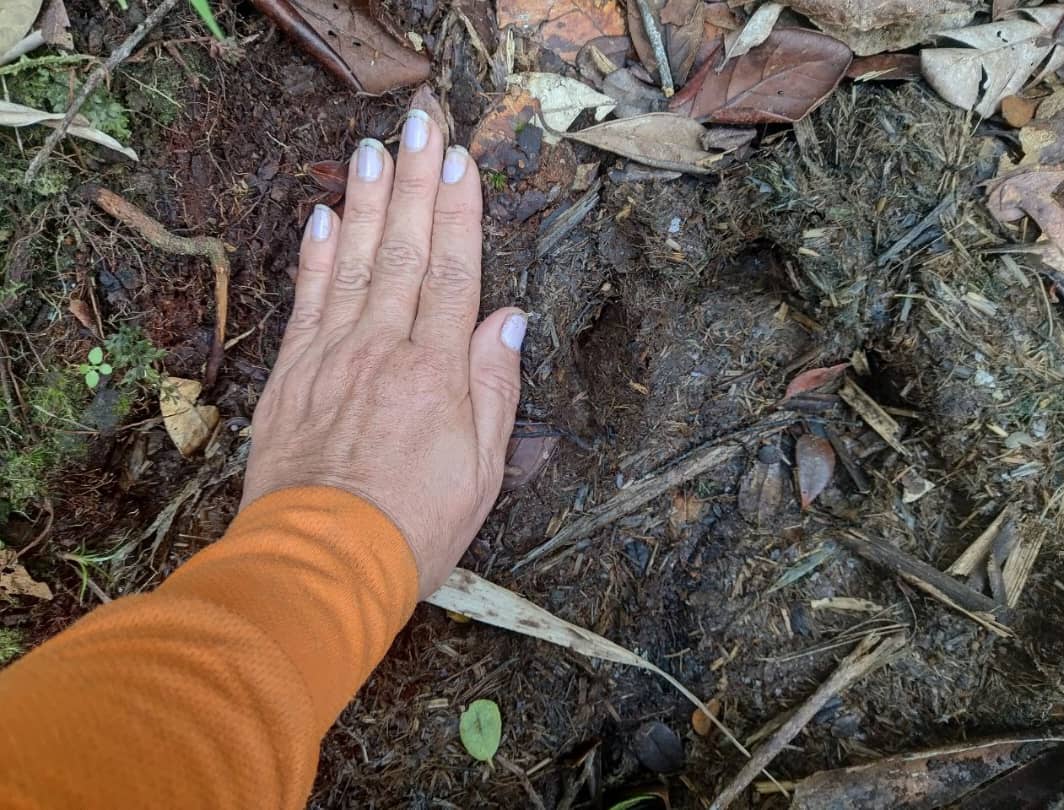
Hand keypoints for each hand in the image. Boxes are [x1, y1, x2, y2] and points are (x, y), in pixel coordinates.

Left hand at [241, 110, 525, 597]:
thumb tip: (504, 319)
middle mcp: (384, 350)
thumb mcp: (482, 469)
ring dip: (366, 203)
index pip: (453, 274)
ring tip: (372, 150)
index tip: (459, 162)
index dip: (459, 214)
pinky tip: (323, 217)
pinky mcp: (293, 376)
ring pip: (354, 264)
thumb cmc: (415, 525)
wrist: (324, 565)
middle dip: (414, 184)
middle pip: (404, 253)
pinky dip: (315, 257)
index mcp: (438, 373)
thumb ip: (493, 387)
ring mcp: (333, 358)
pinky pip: (307, 303)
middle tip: (420, 126)